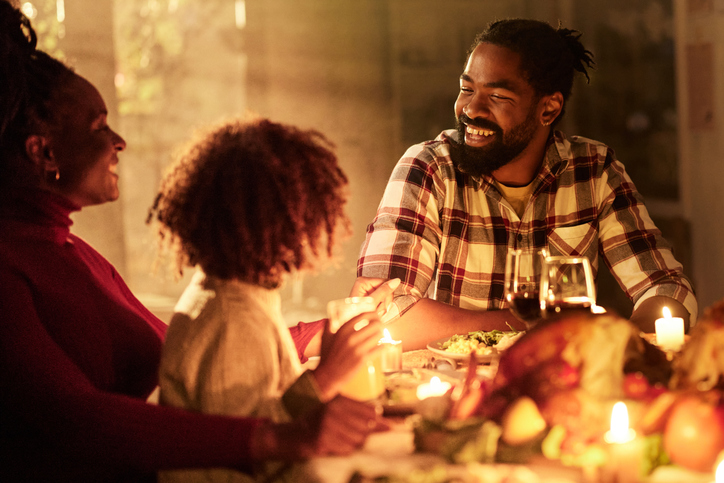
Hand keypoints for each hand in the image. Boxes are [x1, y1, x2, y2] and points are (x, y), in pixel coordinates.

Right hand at [250, 396, 382, 460]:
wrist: (286, 436)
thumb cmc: (313, 424)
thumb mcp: (331, 411)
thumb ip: (352, 413)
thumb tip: (380, 417)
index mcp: (337, 400)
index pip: (368, 411)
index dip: (384, 421)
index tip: (399, 426)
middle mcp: (333, 410)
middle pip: (366, 427)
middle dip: (376, 436)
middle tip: (389, 440)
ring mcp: (327, 425)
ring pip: (357, 440)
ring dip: (360, 446)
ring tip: (355, 445)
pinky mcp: (321, 441)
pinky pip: (345, 450)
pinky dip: (348, 452)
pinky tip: (341, 449)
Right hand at [312, 312, 383, 400]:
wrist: (328, 376)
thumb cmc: (327, 357)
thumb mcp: (325, 338)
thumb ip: (328, 325)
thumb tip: (332, 317)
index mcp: (343, 330)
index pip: (363, 315)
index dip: (373, 314)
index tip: (376, 315)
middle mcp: (351, 337)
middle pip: (374, 324)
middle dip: (380, 324)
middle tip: (380, 327)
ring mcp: (357, 348)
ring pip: (378, 335)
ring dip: (381, 335)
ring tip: (380, 336)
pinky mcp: (363, 359)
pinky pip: (379, 348)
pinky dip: (383, 347)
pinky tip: (382, 347)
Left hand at [349, 277, 400, 316]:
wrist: (350, 329)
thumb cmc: (356, 317)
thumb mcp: (372, 304)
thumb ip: (384, 291)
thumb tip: (396, 280)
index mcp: (362, 282)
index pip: (385, 282)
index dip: (388, 294)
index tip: (384, 305)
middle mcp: (364, 284)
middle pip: (385, 289)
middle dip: (384, 302)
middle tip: (378, 311)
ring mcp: (366, 291)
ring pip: (384, 296)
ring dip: (382, 307)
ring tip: (375, 314)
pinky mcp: (368, 298)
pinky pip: (380, 301)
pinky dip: (380, 309)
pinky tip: (375, 314)